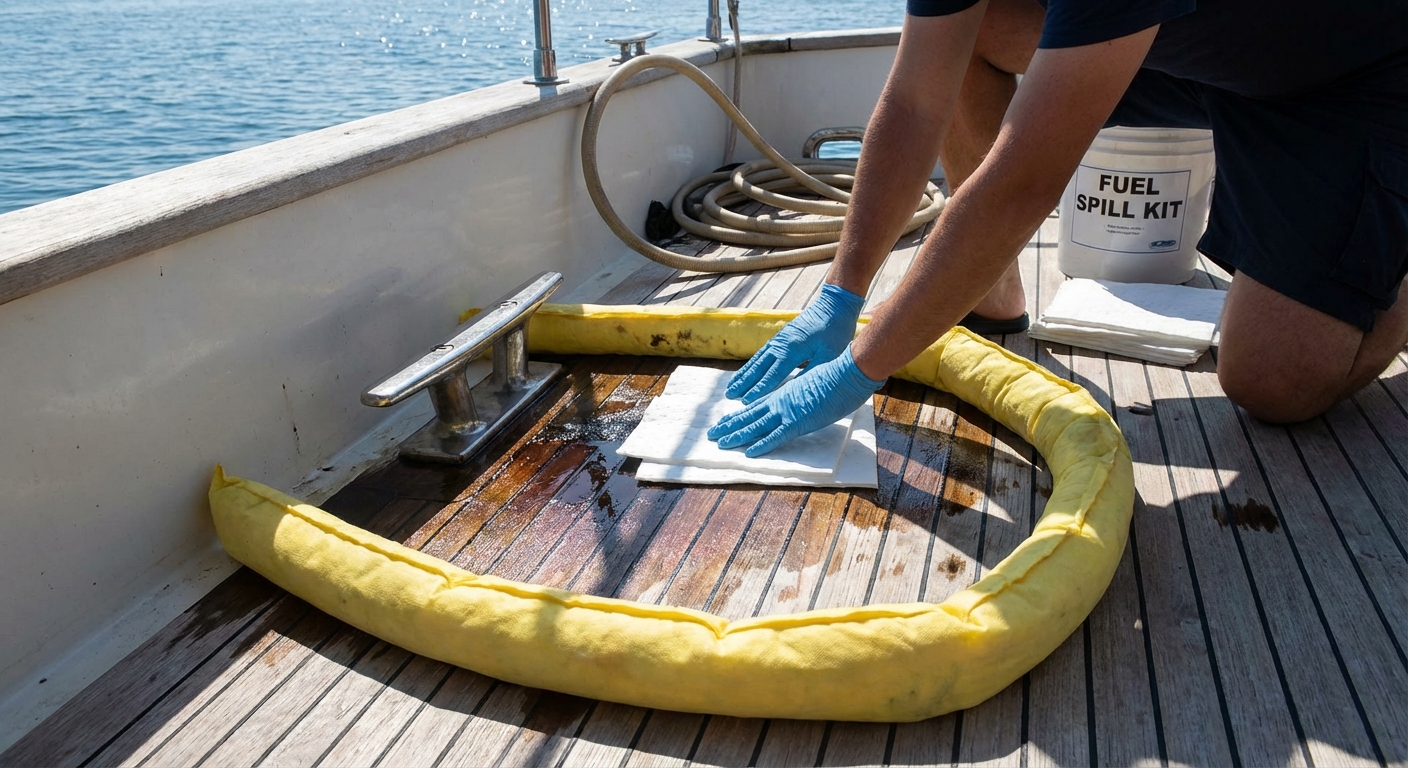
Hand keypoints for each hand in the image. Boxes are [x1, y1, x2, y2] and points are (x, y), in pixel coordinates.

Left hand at [709, 346, 883, 456]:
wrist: (848, 371)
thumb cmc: (840, 375)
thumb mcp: (818, 384)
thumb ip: (808, 393)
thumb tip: (809, 397)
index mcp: (786, 392)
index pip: (758, 405)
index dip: (741, 414)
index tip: (727, 420)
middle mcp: (781, 401)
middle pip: (750, 415)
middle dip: (730, 425)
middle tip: (713, 434)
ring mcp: (788, 411)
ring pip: (756, 425)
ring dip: (737, 435)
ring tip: (719, 442)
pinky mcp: (798, 422)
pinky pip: (776, 436)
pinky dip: (762, 445)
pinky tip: (748, 453)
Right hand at [726, 283, 863, 403]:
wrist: (834, 304)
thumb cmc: (836, 331)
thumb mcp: (829, 355)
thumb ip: (813, 372)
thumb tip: (795, 391)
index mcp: (793, 350)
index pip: (773, 374)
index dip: (759, 389)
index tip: (745, 402)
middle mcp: (782, 344)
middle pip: (759, 367)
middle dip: (744, 383)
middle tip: (729, 396)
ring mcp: (780, 339)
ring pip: (757, 360)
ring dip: (744, 374)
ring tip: (731, 386)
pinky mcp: (781, 337)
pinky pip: (762, 354)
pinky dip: (752, 364)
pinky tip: (747, 371)